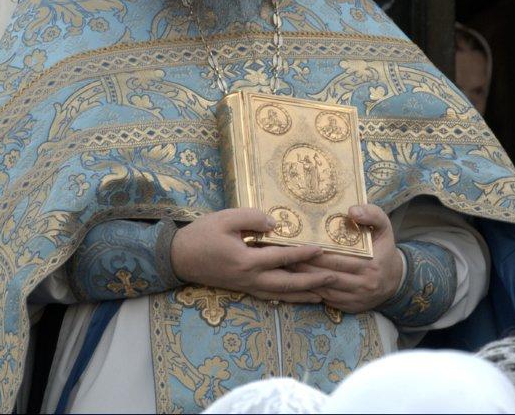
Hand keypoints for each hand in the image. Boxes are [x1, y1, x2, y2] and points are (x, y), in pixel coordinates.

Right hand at [171, 208, 336, 302]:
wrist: (179, 257)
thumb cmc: (202, 234)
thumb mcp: (225, 218)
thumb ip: (251, 218)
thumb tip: (275, 224)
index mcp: (246, 260)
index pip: (282, 257)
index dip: (303, 253)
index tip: (322, 249)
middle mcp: (250, 278)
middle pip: (288, 283)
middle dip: (312, 281)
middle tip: (335, 278)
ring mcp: (247, 286)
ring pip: (281, 293)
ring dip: (304, 294)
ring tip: (325, 293)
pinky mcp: (243, 287)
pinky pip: (271, 295)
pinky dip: (288, 296)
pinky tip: (298, 296)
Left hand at [289, 204, 402, 312]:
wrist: (396, 280)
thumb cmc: (384, 248)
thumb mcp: (384, 226)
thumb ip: (372, 214)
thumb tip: (351, 211)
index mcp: (370, 264)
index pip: (337, 259)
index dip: (315, 253)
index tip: (296, 244)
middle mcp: (363, 284)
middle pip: (326, 275)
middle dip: (302, 266)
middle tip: (282, 255)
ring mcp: (355, 298)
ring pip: (323, 289)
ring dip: (302, 279)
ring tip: (283, 266)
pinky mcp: (349, 307)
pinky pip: (326, 299)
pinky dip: (310, 291)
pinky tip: (295, 281)